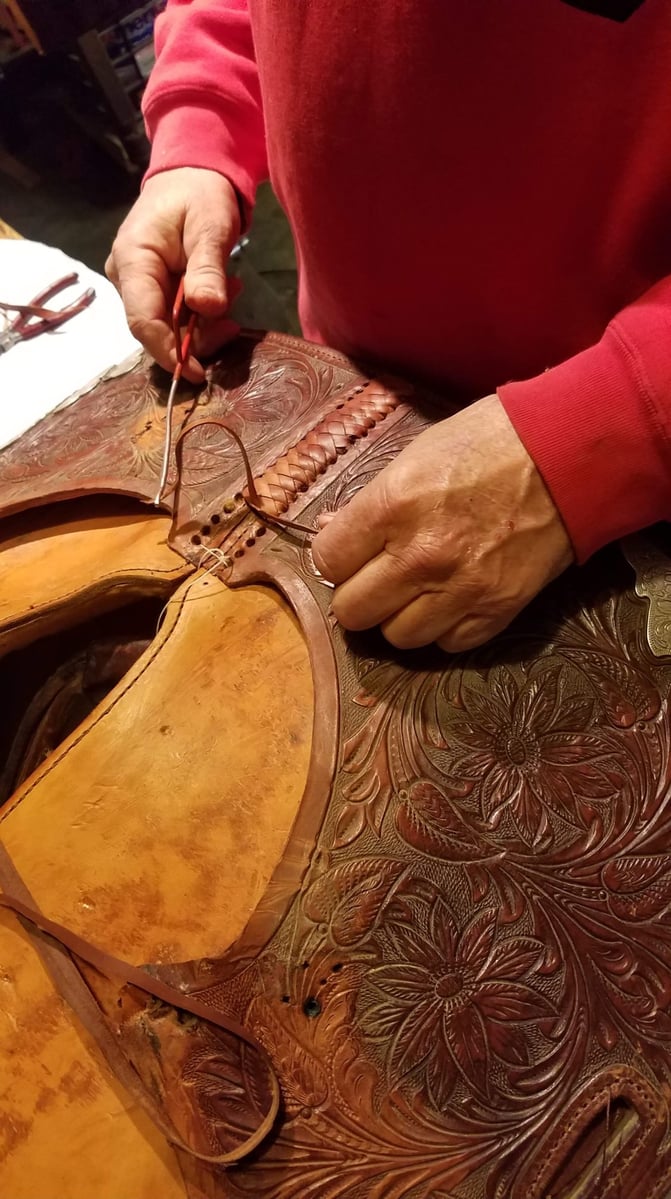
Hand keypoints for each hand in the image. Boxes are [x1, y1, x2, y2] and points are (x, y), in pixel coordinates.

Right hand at [106, 167, 241, 380]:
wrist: (192, 175)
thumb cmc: (199, 194)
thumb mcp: (211, 226)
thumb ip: (207, 267)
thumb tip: (208, 309)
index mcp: (133, 260)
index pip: (142, 320)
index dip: (169, 352)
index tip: (199, 373)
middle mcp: (127, 277)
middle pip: (156, 329)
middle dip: (196, 337)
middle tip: (233, 324)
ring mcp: (138, 284)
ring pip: (168, 326)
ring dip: (204, 323)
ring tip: (233, 290)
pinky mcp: (153, 288)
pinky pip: (175, 315)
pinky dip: (201, 313)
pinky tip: (222, 292)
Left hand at [311, 395, 573, 651]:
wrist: (567, 456)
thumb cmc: (489, 442)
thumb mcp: (416, 455)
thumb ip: (371, 502)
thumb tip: (330, 531)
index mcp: (393, 506)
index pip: (328, 561)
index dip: (335, 558)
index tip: (349, 552)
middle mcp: (421, 556)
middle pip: (353, 612)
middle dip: (359, 594)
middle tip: (377, 577)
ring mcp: (461, 589)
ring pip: (397, 638)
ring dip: (400, 616)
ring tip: (417, 590)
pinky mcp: (497, 611)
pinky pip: (447, 644)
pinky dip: (444, 628)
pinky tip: (451, 599)